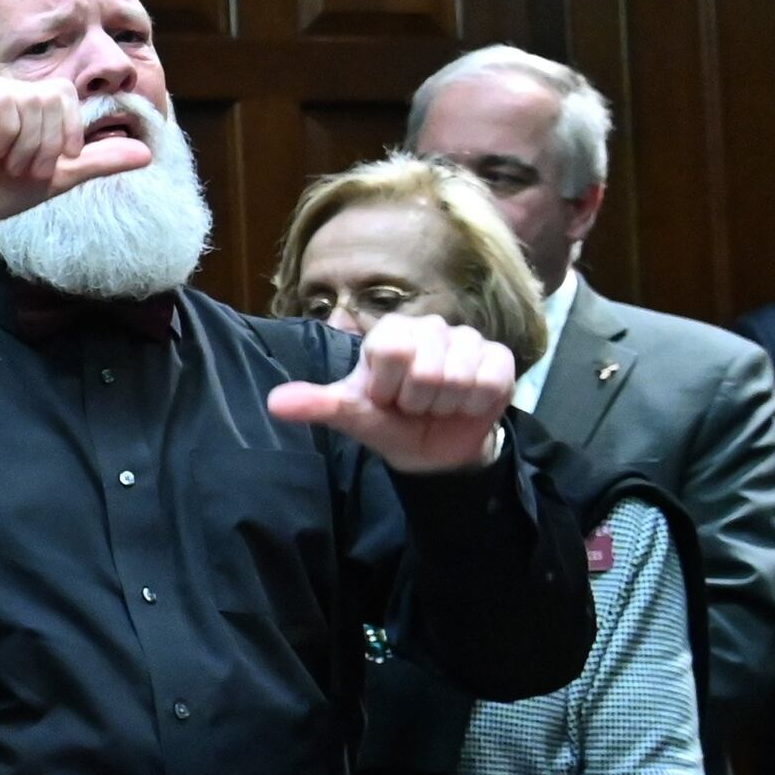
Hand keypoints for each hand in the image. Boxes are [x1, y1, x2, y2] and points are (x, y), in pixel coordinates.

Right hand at [0, 76, 155, 239]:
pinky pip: (2, 104)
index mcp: (23, 101)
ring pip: (29, 99)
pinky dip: (8, 134)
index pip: (63, 92)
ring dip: (29, 143)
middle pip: (50, 95)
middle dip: (50, 141)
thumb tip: (147, 154)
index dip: (69, 126)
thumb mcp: (59, 176)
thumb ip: (98, 161)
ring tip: (12, 165)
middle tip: (30, 169)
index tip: (62, 159)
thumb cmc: (0, 191)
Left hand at [267, 312, 515, 476]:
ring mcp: (467, 340)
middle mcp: (429, 328)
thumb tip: (274, 404)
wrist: (434, 446)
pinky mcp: (499, 358)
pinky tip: (466, 405)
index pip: (391, 350)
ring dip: (445, 404)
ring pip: (459, 376)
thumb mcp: (353, 416)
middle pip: (426, 367)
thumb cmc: (388, 422)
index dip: (388, 386)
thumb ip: (318, 406)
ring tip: (437, 406)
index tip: (385, 397)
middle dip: (417, 400)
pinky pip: (490, 382)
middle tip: (414, 405)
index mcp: (389, 334)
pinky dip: (475, 405)